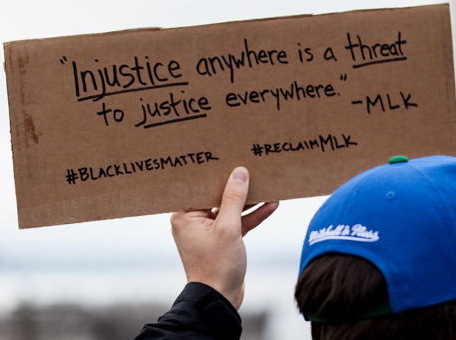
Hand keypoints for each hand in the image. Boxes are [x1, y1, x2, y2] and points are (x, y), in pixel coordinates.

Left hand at [170, 166, 278, 308]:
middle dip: (236, 184)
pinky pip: (238, 222)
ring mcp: (209, 231)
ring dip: (249, 200)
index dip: (216, 173)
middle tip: (250, 165)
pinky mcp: (223, 239)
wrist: (220, 299)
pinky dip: (252, 215)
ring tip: (266, 183)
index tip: (229, 157)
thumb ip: (234, 199)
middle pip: (217, 195)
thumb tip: (239, 173)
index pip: (201, 187)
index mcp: (185, 216)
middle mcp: (193, 221)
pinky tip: (271, 204)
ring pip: (231, 208)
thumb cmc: (217, 266)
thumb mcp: (228, 228)